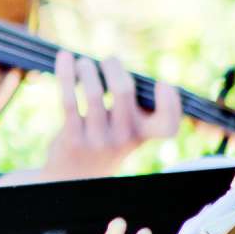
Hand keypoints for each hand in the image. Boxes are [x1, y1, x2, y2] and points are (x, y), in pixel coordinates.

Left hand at [30, 51, 180, 182]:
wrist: (74, 176)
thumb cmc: (104, 139)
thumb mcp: (125, 128)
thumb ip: (132, 104)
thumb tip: (116, 64)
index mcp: (143, 133)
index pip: (168, 125)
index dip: (170, 103)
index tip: (162, 83)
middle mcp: (124, 139)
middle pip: (124, 92)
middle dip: (113, 66)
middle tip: (107, 60)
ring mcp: (98, 141)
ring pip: (94, 93)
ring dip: (86, 68)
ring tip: (82, 63)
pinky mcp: (73, 139)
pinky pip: (69, 100)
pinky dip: (66, 74)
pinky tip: (64, 58)